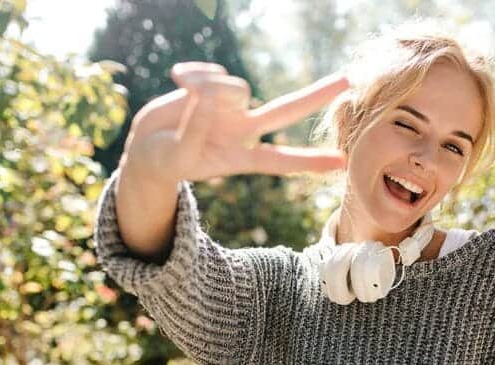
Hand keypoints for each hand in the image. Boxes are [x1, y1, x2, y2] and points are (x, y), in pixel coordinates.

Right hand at [121, 61, 348, 183]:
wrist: (145, 146)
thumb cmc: (164, 159)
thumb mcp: (178, 155)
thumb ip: (197, 127)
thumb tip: (215, 93)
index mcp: (239, 157)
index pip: (280, 160)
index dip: (309, 161)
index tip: (343, 162)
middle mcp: (241, 128)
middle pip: (286, 109)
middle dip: (316, 95)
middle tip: (350, 79)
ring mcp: (229, 105)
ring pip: (236, 86)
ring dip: (208, 87)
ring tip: (181, 90)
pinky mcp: (213, 85)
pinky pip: (212, 72)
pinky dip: (192, 75)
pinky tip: (177, 79)